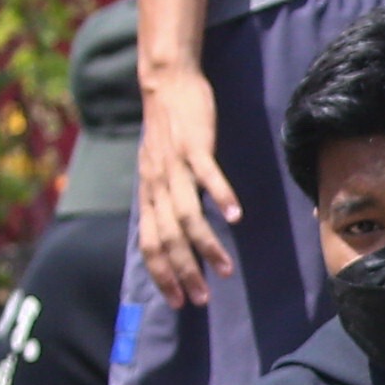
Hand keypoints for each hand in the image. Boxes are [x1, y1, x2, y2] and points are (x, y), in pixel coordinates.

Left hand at [136, 70, 238, 306]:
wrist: (165, 83)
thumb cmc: (167, 129)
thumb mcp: (157, 169)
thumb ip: (166, 200)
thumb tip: (176, 233)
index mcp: (148, 194)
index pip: (149, 244)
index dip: (162, 274)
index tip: (178, 301)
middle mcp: (157, 184)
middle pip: (167, 237)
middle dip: (183, 272)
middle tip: (201, 299)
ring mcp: (175, 165)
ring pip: (186, 214)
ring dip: (205, 245)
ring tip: (226, 268)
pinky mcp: (194, 145)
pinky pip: (206, 175)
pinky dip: (220, 196)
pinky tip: (236, 216)